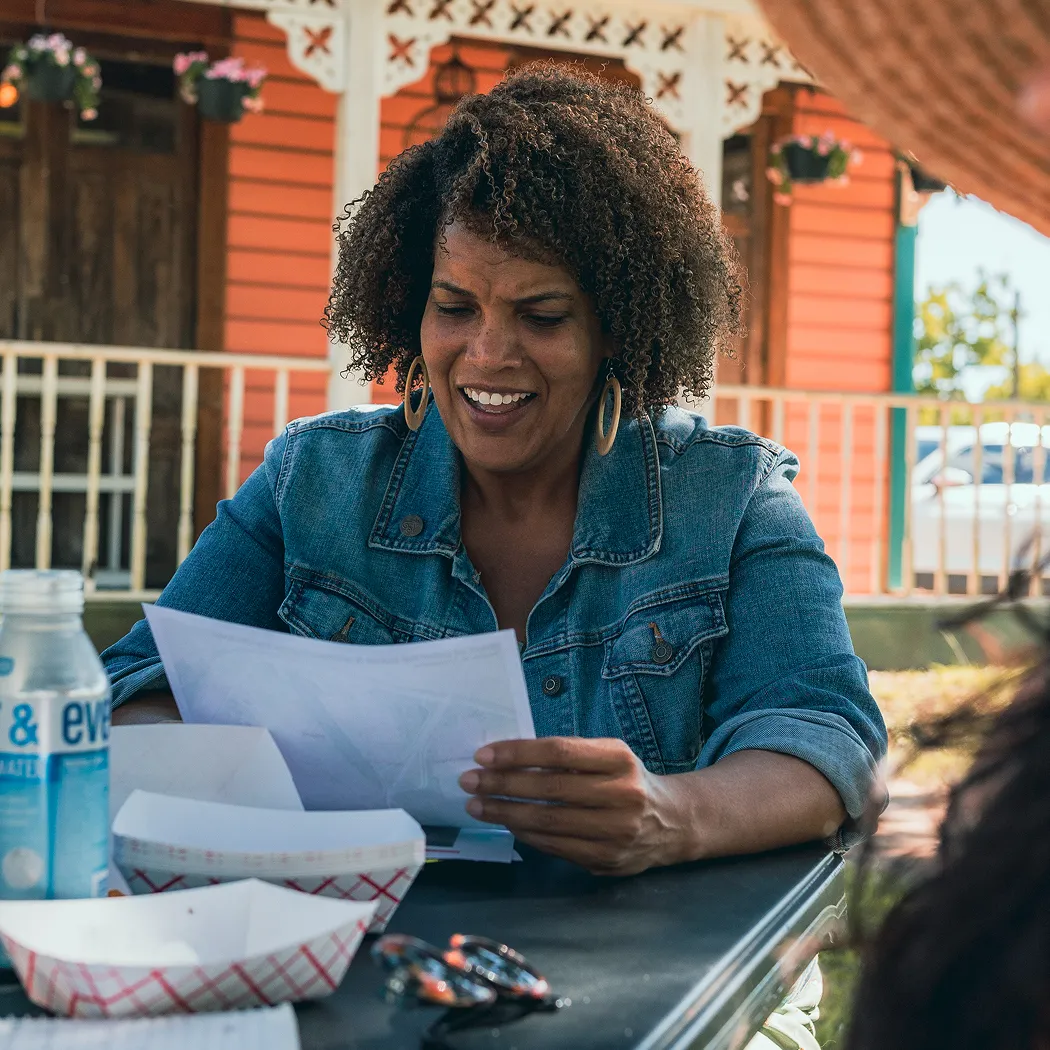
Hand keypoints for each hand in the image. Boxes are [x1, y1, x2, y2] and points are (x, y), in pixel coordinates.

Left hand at [457, 737, 688, 875]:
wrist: (673, 822)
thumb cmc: (627, 780)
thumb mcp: (609, 756)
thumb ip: (569, 757)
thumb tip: (508, 759)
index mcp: (619, 759)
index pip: (559, 753)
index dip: (518, 754)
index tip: (484, 755)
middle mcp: (621, 794)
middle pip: (550, 789)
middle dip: (503, 785)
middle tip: (469, 781)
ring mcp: (616, 831)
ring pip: (549, 822)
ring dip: (506, 814)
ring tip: (478, 806)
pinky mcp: (608, 860)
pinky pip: (556, 847)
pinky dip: (527, 835)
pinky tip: (507, 825)